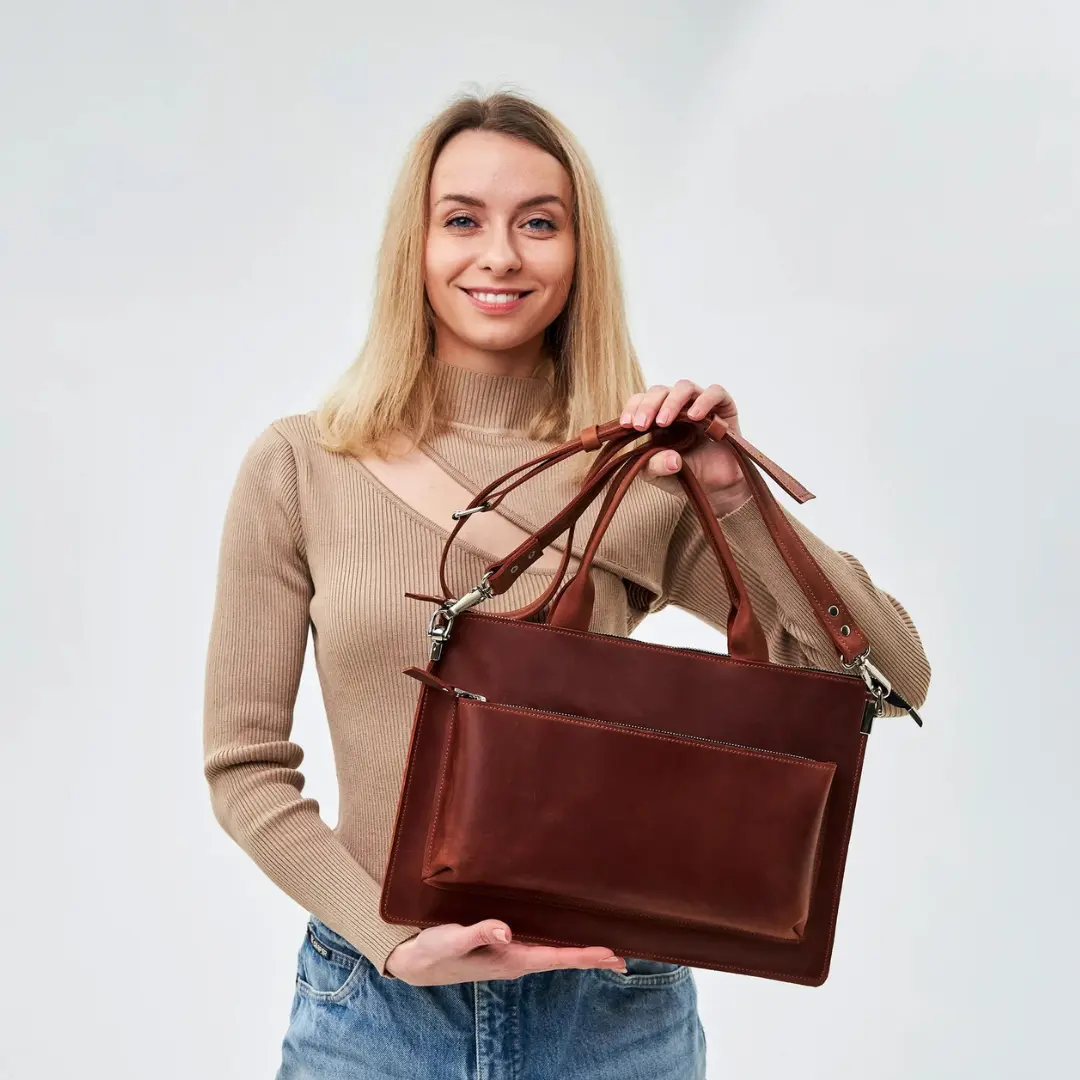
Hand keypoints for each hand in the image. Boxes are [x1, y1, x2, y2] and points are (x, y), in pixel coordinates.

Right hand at [384, 919, 627, 985]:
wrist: (415, 963)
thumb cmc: (434, 950)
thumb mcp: (453, 939)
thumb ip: (479, 932)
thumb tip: (507, 931)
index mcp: (510, 960)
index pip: (555, 957)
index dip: (584, 955)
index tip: (611, 954)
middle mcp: (516, 960)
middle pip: (562, 959)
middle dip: (592, 959)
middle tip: (624, 960)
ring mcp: (511, 956)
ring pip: (554, 954)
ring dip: (579, 953)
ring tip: (607, 954)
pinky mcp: (503, 948)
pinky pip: (540, 947)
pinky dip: (560, 945)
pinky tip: (566, 940)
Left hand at [620, 380, 752, 515]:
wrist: (715, 487)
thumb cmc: (684, 475)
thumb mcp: (660, 475)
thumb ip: (656, 466)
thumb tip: (673, 459)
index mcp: (656, 417)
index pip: (641, 400)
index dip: (633, 407)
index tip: (627, 424)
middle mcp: (677, 406)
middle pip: (659, 390)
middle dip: (648, 405)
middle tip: (642, 425)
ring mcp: (700, 404)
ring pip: (684, 387)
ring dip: (671, 402)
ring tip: (663, 422)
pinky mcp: (723, 408)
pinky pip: (715, 393)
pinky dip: (704, 400)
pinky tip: (694, 416)